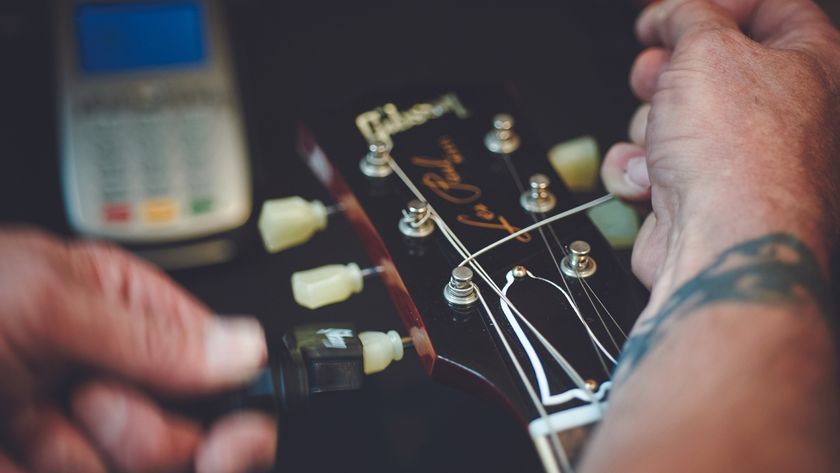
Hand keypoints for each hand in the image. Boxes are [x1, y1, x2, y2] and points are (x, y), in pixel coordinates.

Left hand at [0, 228, 275, 472]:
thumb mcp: (48, 305)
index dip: (229, 404)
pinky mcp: (45, 458)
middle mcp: (114, 364)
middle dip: (144, 431)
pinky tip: (12, 446)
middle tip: (85, 400)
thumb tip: (245, 349)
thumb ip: (150, 334)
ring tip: (24, 416)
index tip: (229, 441)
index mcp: (129, 307)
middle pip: (184, 426)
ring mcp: (79, 418)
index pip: (216, 362)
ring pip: (136, 465)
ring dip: (77, 455)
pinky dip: (41, 469)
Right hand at [601, 0, 839, 303]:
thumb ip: (691, 16)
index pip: (771, 9)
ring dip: (651, 123)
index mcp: (815, 64)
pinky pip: (654, 164)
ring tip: (659, 134)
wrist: (721, 240)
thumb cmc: (739, 155)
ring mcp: (741, 159)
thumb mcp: (708, 49)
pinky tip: (649, 175)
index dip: (718, 4)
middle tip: (657, 71)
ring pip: (674, 117)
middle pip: (712, 66)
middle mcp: (787, 114)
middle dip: (670, 68)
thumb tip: (677, 11)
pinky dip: (640, 168)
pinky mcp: (700, 194)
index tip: (676, 10)